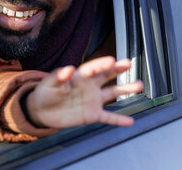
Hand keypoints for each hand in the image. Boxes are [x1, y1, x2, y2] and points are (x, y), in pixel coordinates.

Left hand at [26, 56, 142, 128]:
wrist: (42, 111)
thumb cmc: (45, 93)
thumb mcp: (48, 83)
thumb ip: (58, 76)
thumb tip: (68, 69)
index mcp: (78, 76)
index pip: (92, 68)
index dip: (101, 64)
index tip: (112, 60)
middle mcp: (89, 86)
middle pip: (106, 76)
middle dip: (117, 69)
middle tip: (129, 63)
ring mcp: (92, 100)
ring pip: (112, 93)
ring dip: (125, 89)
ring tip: (139, 85)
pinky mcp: (92, 114)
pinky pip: (108, 117)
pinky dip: (118, 119)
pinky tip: (130, 121)